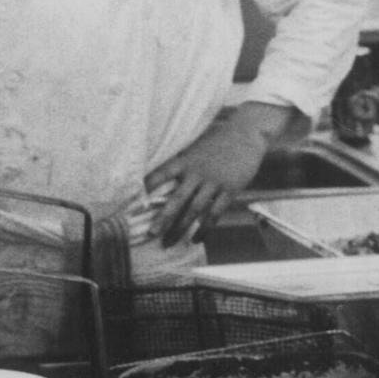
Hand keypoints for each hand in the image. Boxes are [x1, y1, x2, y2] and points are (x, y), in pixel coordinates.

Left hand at [144, 104, 296, 247]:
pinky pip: (215, 213)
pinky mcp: (230, 190)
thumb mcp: (195, 149)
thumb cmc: (217, 142)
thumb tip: (161, 183)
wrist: (246, 134)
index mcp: (185, 160)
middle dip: (163, 218)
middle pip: (177, 198)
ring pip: (194, 210)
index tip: (132, 201)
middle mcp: (197, 172)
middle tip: (151, 234)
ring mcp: (214, 182)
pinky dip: (204, 229)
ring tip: (169, 243)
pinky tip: (196, 239)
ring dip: (181, 228)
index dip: (147, 187)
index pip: (161, 174)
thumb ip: (181, 165)